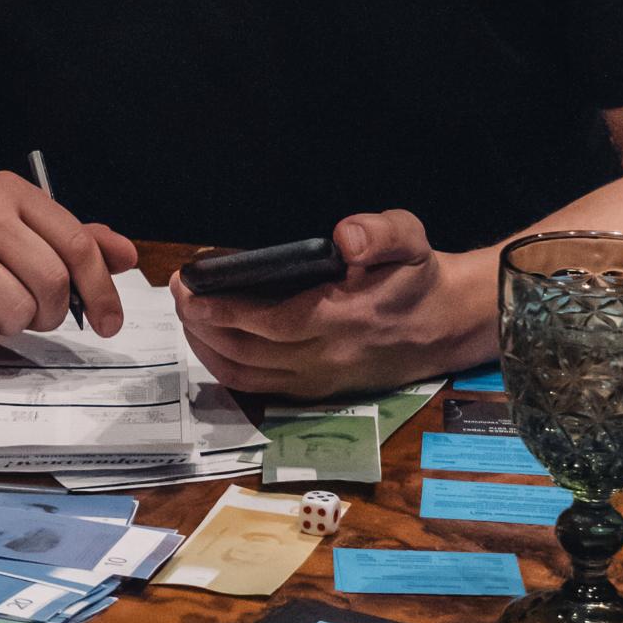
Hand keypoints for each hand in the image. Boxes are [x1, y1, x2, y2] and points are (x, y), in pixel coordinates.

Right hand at [0, 172, 138, 350]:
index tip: (110, 324)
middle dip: (51, 312)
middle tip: (34, 315)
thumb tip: (127, 256)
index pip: (76, 243)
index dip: (101, 290)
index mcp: (9, 192)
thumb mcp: (23, 236)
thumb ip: (76, 243)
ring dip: (12, 325)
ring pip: (16, 310)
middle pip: (51, 281)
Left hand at [172, 211, 488, 398]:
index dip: (225, 310)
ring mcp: (319, 380)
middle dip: (202, 324)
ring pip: (247, 375)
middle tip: (178, 293)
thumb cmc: (417, 275)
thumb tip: (346, 236)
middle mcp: (326, 357)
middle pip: (248, 351)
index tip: (191, 289)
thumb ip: (380, 232)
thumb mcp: (409, 237)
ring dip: (208, 349)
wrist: (444, 324)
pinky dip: (227, 369)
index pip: (271, 322)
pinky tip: (211, 344)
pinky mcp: (317, 390)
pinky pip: (260, 387)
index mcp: (344, 319)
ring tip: (185, 316)